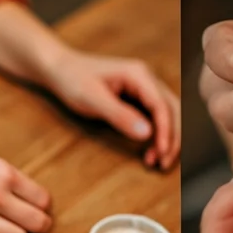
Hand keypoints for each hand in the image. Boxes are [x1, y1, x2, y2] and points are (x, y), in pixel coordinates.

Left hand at [46, 49, 179, 168]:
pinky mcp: (137, 97)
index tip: (162, 153)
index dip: (166, 131)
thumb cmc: (73, 79)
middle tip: (163, 163)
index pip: (162, 105)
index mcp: (139, 75)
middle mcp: (146, 79)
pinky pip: (155, 117)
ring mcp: (144, 88)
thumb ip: (120, 115)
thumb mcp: (92, 99)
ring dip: (166, 138)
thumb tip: (147, 134)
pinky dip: (157, 135)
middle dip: (172, 138)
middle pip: (172, 110)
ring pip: (167, 115)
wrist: (60, 69)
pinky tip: (149, 151)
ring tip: (157, 161)